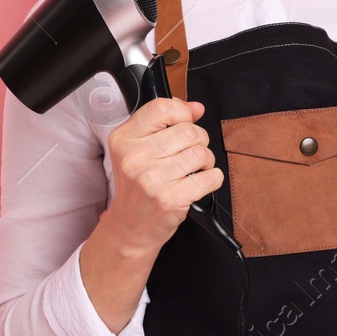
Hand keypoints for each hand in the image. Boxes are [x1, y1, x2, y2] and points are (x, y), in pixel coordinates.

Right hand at [101, 97, 223, 256]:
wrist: (129, 227)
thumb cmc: (137, 186)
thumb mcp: (138, 149)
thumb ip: (164, 122)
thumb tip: (196, 107)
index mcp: (123, 139)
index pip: (161, 108)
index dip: (181, 112)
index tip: (185, 121)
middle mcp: (134, 157)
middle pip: (188, 130)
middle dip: (198, 139)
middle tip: (190, 152)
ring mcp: (151, 179)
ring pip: (201, 152)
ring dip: (206, 160)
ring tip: (194, 169)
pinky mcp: (170, 199)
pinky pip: (210, 177)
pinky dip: (213, 178)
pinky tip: (199, 183)